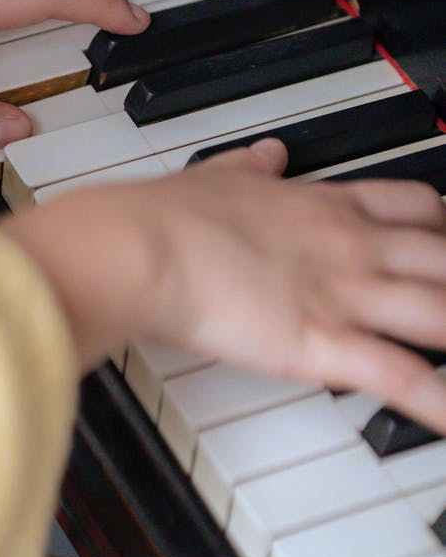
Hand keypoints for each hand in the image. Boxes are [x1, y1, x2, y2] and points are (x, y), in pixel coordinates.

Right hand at [3, 140, 445, 433]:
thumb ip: (251, 167)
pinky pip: (403, 377)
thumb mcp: (217, 176)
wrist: (141, 246)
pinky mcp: (323, 343)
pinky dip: (439, 402)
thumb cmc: (168, 216)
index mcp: (323, 205)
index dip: (444, 225)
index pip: (414, 206)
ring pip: (443, 313)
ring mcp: (343, 294)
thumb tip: (269, 154)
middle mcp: (348, 246)